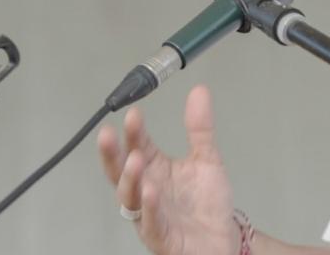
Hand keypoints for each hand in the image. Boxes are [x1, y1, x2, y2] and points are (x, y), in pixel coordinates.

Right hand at [98, 85, 239, 254]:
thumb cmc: (207, 203)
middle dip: (111, 154)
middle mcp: (146, 190)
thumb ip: (200, 128)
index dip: (134, 132)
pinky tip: (150, 190)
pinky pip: (150, 222)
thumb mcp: (206, 159)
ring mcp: (150, 214)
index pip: (138, 146)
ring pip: (130, 197)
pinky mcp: (160, 236)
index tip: (134, 113)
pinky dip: (148, 207)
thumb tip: (198, 90)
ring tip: (135, 159)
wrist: (223, 239)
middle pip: (120, 171)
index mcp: (155, 169)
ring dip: (129, 179)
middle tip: (107, 134)